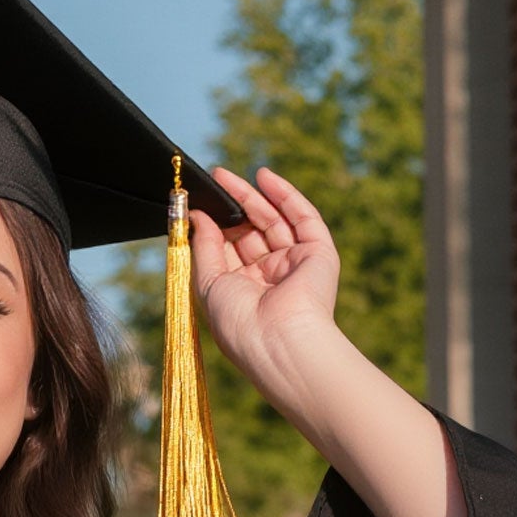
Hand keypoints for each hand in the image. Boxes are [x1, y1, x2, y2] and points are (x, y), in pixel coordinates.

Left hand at [189, 164, 342, 401]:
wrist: (278, 340)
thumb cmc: (238, 322)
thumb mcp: (208, 284)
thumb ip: (203, 247)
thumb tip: (197, 216)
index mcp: (244, 292)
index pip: (229, 251)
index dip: (215, 227)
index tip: (198, 204)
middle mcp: (270, 278)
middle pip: (251, 232)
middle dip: (233, 206)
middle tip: (214, 180)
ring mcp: (295, 264)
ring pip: (274, 221)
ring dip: (253, 196)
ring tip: (226, 176)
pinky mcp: (318, 253)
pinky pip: (303, 217)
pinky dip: (284, 195)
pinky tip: (264, 176)